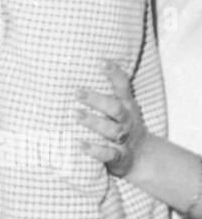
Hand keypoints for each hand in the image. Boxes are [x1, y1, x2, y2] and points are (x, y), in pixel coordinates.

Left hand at [77, 60, 146, 177]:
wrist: (142, 156)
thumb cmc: (122, 125)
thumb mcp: (120, 107)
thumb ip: (104, 93)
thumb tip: (74, 70)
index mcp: (126, 106)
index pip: (123, 87)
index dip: (114, 74)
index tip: (102, 61)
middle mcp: (127, 121)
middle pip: (115, 109)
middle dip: (97, 100)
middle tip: (77, 92)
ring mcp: (124, 139)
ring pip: (112, 130)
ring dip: (93, 122)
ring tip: (75, 114)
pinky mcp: (120, 157)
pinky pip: (109, 154)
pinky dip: (95, 150)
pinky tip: (81, 145)